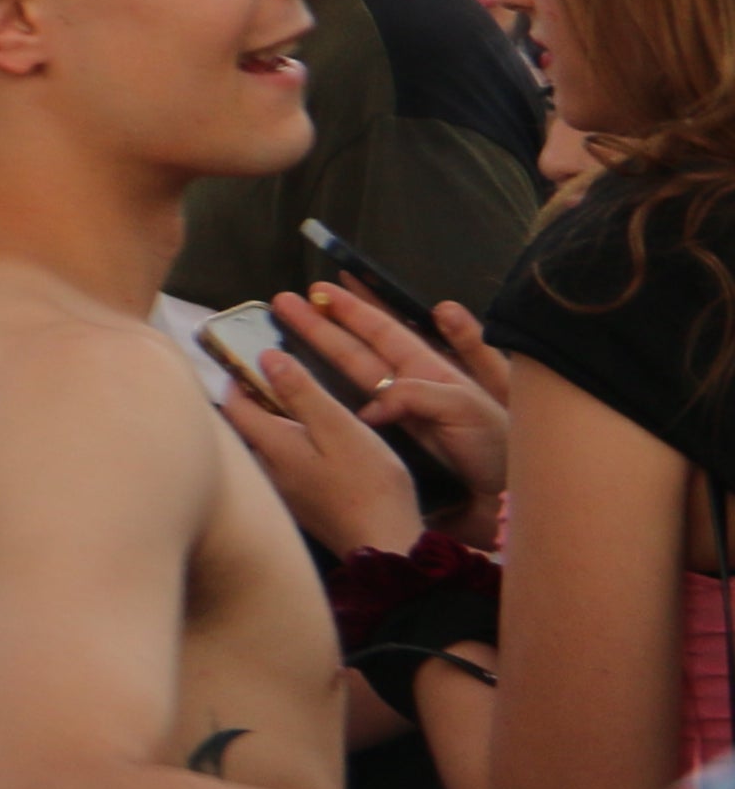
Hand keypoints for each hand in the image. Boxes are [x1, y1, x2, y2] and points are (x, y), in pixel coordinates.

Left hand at [216, 336, 426, 559]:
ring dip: (278, 425)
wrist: (386, 544)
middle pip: (247, 426)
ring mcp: (280, 491)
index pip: (233, 405)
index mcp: (270, 446)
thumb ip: (301, 392)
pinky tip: (320, 448)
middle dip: (259, 400)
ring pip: (266, 447)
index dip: (238, 378)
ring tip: (307, 410)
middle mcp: (265, 470)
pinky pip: (283, 466)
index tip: (253, 360)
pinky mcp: (298, 505)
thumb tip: (267, 358)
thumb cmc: (367, 484)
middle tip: (286, 381)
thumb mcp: (338, 426)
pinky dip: (293, 449)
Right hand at [275, 287, 510, 508]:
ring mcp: (396, 419)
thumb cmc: (495, 447)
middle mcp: (408, 390)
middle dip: (322, 325)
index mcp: (430, 372)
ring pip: (349, 379)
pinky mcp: (389, 448)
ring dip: (319, 356)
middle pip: (356, 350)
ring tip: (285, 336)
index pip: (385, 331)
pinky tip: (304, 395)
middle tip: (284, 302)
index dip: (354, 308)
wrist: (504, 499)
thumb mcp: (463, 407)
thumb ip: (413, 395)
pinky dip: (326, 406)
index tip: (323, 288)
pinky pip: (350, 420)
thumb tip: (368, 408)